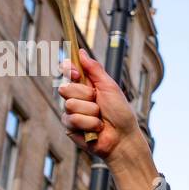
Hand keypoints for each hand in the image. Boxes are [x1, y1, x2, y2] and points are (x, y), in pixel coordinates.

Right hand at [58, 49, 158, 189]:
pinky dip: (89, 124)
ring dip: (90, 111)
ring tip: (100, 118)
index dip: (67, 70)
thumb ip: (95, 70)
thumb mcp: (110, 87)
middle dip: (85, 95)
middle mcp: (76, 97)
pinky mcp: (70, 127)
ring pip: (70, 104)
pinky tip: (96, 129)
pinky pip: (72, 119)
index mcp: (85, 85)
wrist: (123, 138)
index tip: (75, 73)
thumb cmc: (121, 113)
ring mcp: (71, 112)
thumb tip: (81, 51)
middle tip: (98, 102)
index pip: (66, 71)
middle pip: (65, 87)